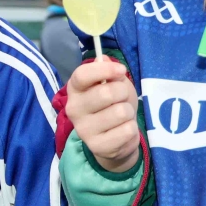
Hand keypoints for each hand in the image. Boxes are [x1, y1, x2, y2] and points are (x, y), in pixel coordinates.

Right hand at [65, 58, 140, 172]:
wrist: (114, 139)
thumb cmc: (113, 105)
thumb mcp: (113, 84)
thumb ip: (108, 71)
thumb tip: (103, 59)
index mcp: (75, 90)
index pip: (82, 75)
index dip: (105, 70)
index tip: (121, 71)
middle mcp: (74, 109)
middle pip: (106, 93)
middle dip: (123, 93)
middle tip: (122, 99)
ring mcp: (83, 130)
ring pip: (120, 112)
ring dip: (128, 113)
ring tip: (122, 117)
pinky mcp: (97, 146)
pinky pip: (126, 130)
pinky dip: (131, 129)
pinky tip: (122, 131)